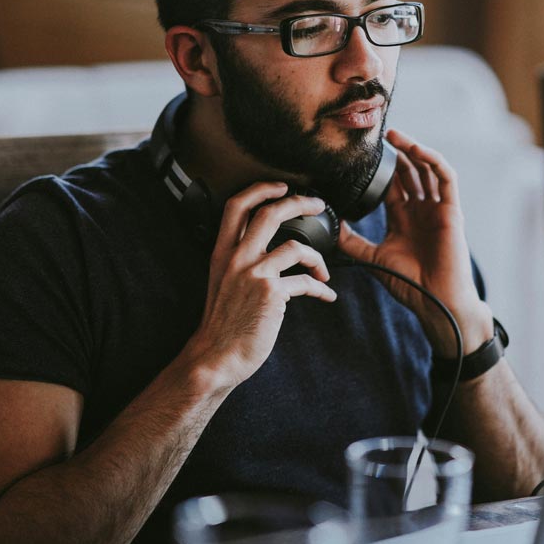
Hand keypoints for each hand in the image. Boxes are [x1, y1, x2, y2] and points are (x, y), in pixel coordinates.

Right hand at [180, 183, 335, 390]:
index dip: (260, 189)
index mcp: (223, 253)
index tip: (281, 186)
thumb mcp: (222, 282)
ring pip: (296, 246)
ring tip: (324, 270)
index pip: (236, 206)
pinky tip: (326, 296)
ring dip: (318, 258)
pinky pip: (305, 282)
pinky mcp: (271, 293)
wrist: (216, 357)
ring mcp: (254, 274)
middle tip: (317, 204)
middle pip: (269, 213)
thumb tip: (270, 252)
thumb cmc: (223, 324)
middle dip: (299, 202)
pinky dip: (321, 289)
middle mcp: (236, 258)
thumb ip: (240, 262)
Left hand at [339, 129, 492, 354]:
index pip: (393, 184)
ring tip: (395, 136)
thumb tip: (330, 226)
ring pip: (427, 169)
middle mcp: (421, 209)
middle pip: (410, 171)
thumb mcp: (373, 257)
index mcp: (404, 218)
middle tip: (379, 136)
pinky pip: (446, 178)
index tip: (363, 153)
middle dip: (396, 153)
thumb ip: (352, 241)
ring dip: (413, 150)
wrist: (436, 301)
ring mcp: (437, 208)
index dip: (381, 167)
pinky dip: (433, 161)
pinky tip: (416, 150)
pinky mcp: (452, 210)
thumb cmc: (410, 283)